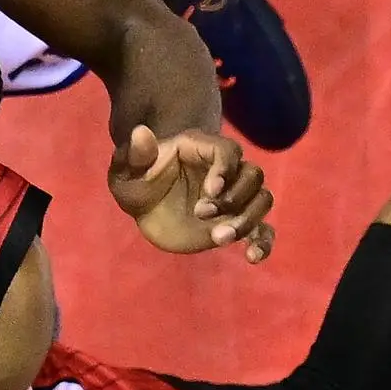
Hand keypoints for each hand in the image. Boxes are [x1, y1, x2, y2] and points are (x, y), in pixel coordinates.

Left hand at [108, 124, 273, 263]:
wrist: (146, 210)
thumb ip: (135, 154)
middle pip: (253, 175)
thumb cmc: (137, 183)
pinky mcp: (236, 222)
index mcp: (202, 149)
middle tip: (201, 213)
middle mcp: (225, 170)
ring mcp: (234, 197)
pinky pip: (263, 229)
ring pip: (262, 199)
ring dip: (247, 220)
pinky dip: (263, 242)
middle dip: (234, 197)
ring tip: (219, 237)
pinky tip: (252, 257)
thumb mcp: (127, 171)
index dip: (225, 169)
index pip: (228, 151)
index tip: (210, 191)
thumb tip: (141, 132)